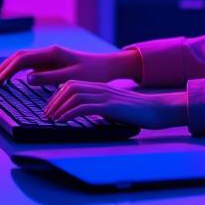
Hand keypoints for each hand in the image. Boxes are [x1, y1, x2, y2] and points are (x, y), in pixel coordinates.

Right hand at [0, 45, 140, 85]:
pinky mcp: (51, 63)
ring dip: (8, 69)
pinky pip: (29, 65)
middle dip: (2, 69)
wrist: (107, 66)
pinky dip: (17, 71)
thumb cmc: (93, 73)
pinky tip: (12, 80)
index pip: (22, 60)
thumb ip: (50, 78)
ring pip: (22, 60)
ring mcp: (49, 57)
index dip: (6, 71)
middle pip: (18, 57)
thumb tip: (27, 78)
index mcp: (52, 53)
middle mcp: (48, 52)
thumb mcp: (73, 78)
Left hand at [43, 81, 187, 128]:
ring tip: (52, 119)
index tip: (51, 108)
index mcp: (101, 87)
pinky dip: (70, 113)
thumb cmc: (138, 112)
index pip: (73, 84)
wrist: (158, 109)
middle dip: (54, 100)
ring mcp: (106, 96)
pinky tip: (64, 121)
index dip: (58, 95)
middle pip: (70, 87)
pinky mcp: (110, 106)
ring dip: (59, 107)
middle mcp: (101, 88)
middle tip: (47, 114)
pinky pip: (84, 107)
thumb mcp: (115, 108)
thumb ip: (101, 108)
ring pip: (74, 95)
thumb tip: (87, 116)